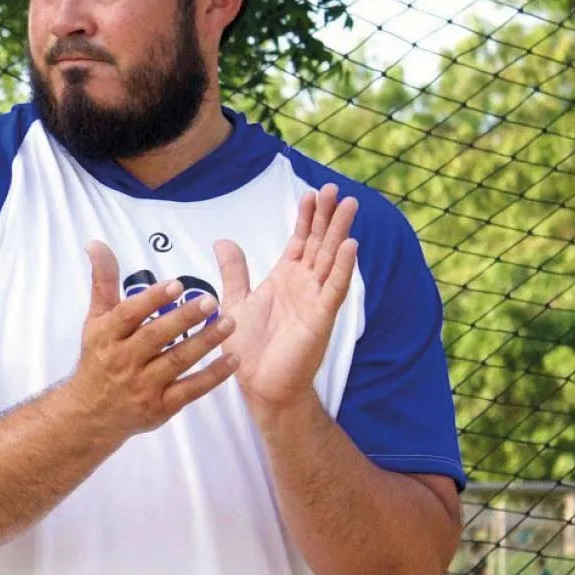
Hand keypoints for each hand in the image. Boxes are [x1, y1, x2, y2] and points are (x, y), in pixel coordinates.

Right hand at [66, 241, 237, 439]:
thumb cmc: (98, 358)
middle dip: (184, 319)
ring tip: (229, 323)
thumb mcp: (96, 320)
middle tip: (211, 301)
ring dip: (204, 342)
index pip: (129, 315)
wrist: (90, 413)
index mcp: (107, 336)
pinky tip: (232, 360)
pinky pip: (190, 390)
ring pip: (177, 362)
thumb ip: (104, 281)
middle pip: (156, 337)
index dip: (153, 300)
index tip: (177, 284)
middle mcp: (123, 361)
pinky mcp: (160, 407)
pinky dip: (212, 376)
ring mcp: (142, 386)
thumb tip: (97, 243)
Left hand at [214, 184, 358, 411]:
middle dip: (328, 216)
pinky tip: (352, 245)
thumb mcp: (236, 301)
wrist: (259, 385)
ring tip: (349, 206)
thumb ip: (234, 271)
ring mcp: (315, 300)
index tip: (312, 193)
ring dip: (340, 232)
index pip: (300, 241)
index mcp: (285, 279)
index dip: (307, 217)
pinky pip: (334, 288)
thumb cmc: (249, 348)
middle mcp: (304, 285)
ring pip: (331, 259)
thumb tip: (223, 241)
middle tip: (337, 189)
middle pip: (320, 243)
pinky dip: (343, 267)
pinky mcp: (321, 318)